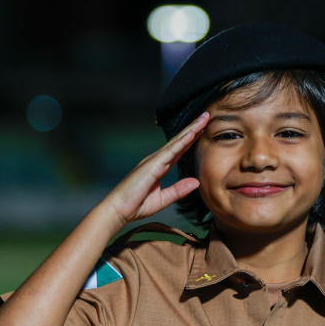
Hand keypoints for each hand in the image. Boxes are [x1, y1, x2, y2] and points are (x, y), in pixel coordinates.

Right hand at [103, 112, 208, 226]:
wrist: (118, 210)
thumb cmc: (135, 205)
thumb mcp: (162, 199)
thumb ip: (178, 190)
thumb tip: (196, 181)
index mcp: (159, 167)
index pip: (179, 150)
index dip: (191, 139)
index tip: (203, 129)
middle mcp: (157, 160)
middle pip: (179, 141)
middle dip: (193, 127)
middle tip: (206, 115)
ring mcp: (154, 160)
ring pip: (177, 141)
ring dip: (191, 129)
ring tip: (204, 118)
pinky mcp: (152, 165)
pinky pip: (171, 151)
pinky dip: (182, 141)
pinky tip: (192, 133)